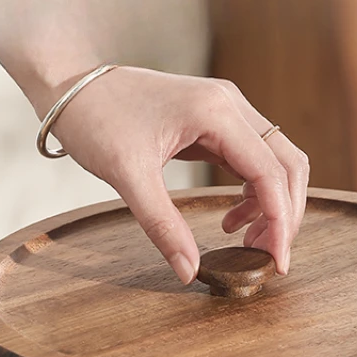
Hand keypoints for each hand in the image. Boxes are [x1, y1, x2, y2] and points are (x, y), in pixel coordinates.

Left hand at [36, 67, 308, 282]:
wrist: (69, 84)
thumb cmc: (94, 119)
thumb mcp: (127, 175)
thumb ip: (162, 225)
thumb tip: (189, 272)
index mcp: (216, 112)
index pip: (271, 172)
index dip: (280, 221)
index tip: (277, 263)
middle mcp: (230, 106)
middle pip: (287, 164)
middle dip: (285, 215)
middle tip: (268, 257)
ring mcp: (225, 111)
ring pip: (275, 162)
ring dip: (272, 205)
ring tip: (246, 243)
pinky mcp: (215, 122)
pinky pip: (252, 160)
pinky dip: (253, 194)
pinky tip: (230, 220)